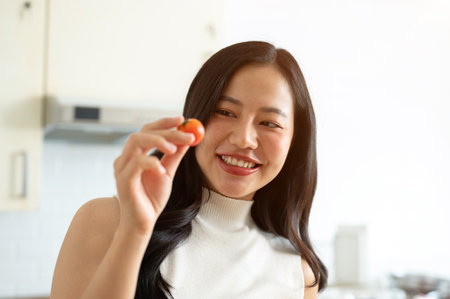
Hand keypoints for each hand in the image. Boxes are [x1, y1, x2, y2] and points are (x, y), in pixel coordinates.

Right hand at [113, 116, 194, 235]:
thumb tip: (187, 139)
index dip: (164, 122)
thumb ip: (174, 156)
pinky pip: (135, 164)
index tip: (182, 119)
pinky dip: (151, 162)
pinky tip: (162, 170)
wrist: (142, 224)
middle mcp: (125, 158)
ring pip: (135, 142)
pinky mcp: (123, 181)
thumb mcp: (168, 173)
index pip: (147, 130)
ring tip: (174, 149)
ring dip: (157, 141)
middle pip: (142, 133)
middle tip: (185, 133)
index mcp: (135, 154)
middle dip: (165, 130)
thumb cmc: (151, 199)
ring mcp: (122, 169)